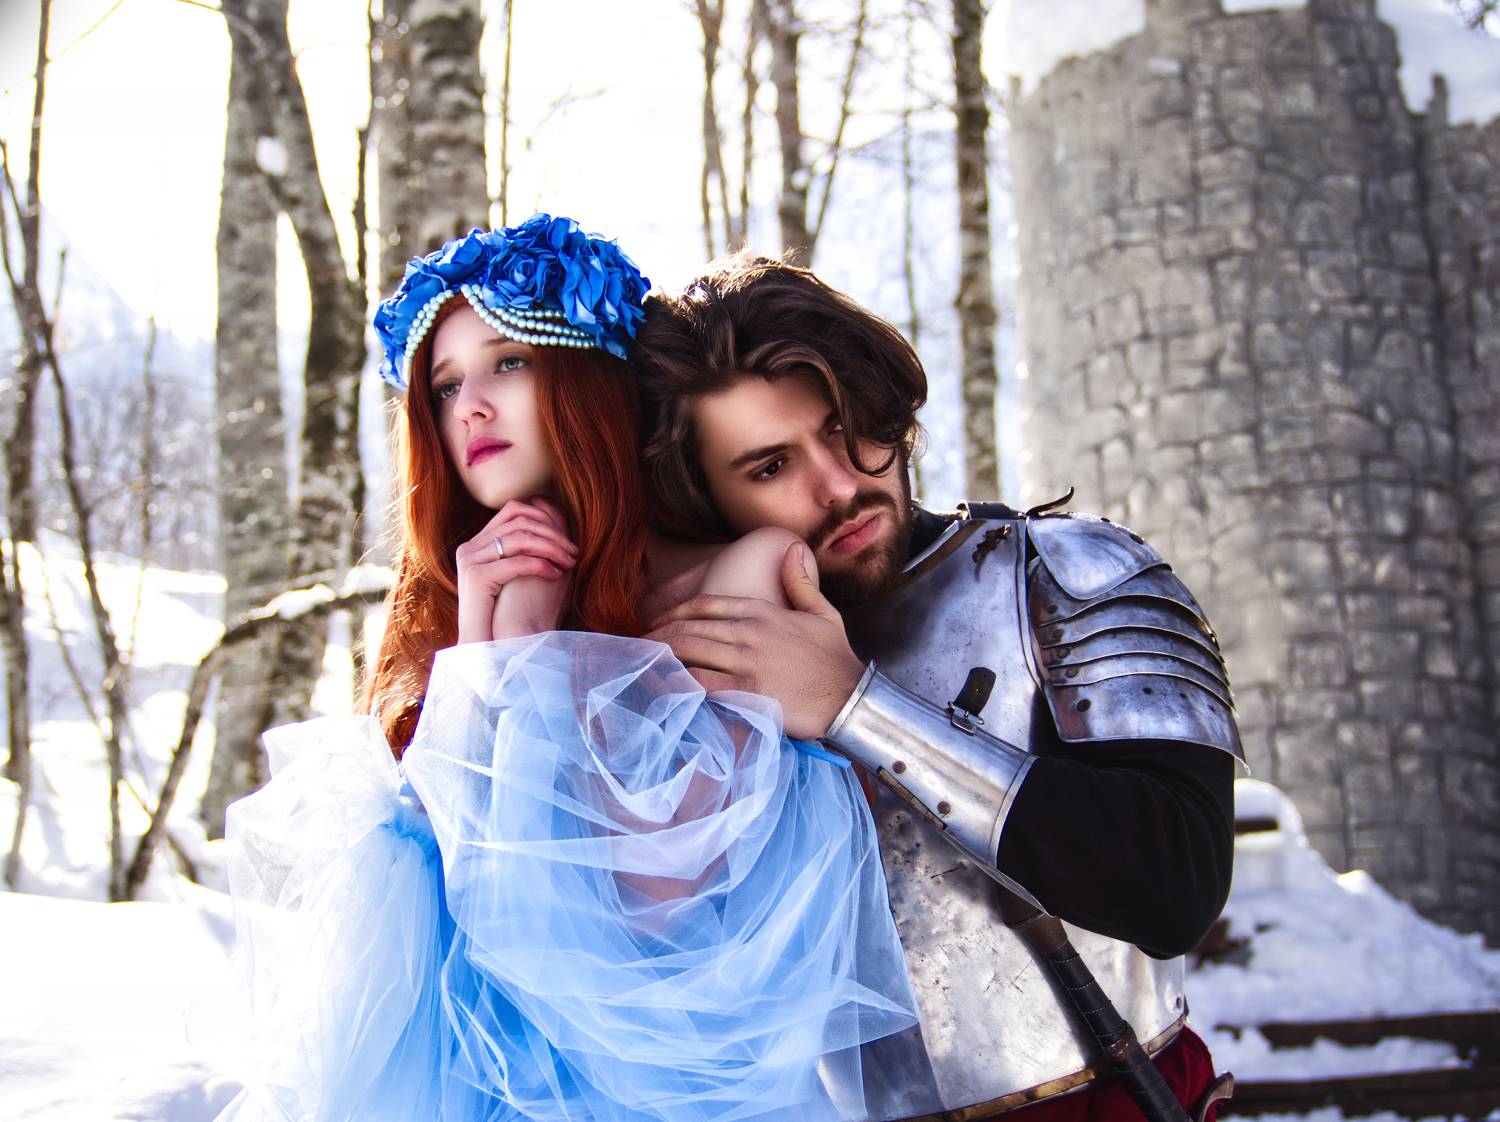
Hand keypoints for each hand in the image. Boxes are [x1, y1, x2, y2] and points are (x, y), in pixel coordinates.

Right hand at [454, 497, 576, 642]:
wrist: (482, 646)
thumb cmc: (504, 615)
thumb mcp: (517, 575)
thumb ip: (528, 551)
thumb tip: (559, 528)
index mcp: (477, 543)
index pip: (513, 511)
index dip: (545, 518)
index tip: (567, 540)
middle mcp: (470, 547)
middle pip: (519, 520)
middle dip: (552, 534)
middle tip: (573, 552)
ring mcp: (470, 560)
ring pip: (520, 538)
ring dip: (551, 548)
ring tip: (569, 563)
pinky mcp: (477, 577)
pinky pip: (517, 562)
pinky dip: (541, 566)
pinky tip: (557, 576)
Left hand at [645, 542, 865, 737]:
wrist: (850, 697)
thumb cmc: (835, 659)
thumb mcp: (823, 612)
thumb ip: (800, 582)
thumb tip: (792, 549)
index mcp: (762, 612)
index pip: (706, 604)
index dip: (676, 611)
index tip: (659, 620)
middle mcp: (748, 632)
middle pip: (688, 627)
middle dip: (659, 635)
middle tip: (641, 644)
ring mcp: (744, 662)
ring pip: (688, 651)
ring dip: (662, 656)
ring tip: (643, 662)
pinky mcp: (745, 691)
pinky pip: (699, 683)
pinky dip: (677, 681)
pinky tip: (664, 684)